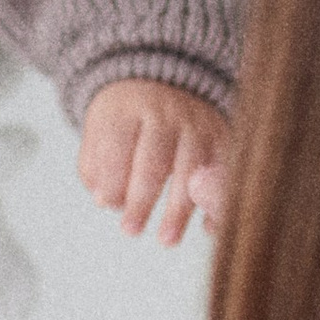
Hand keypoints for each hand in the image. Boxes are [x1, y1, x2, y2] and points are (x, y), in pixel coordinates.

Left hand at [78, 79, 230, 243]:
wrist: (164, 79)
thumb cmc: (127, 119)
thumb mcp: (100, 130)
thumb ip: (96, 166)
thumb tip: (107, 201)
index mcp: (128, 109)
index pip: (118, 144)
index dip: (113, 177)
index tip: (108, 204)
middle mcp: (165, 113)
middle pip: (154, 159)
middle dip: (141, 199)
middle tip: (130, 231)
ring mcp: (197, 124)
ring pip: (191, 168)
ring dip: (179, 209)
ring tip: (167, 240)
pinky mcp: (221, 135)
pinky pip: (224, 170)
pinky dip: (218, 201)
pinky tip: (209, 227)